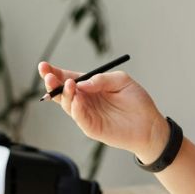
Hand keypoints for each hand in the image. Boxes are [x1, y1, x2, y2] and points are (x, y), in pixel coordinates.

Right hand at [37, 61, 168, 159]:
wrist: (150, 124)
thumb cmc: (137, 102)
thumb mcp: (121, 81)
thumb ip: (102, 79)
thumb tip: (82, 83)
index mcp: (89, 87)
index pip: (67, 78)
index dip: (54, 73)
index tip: (44, 66)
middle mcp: (84, 100)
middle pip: (61, 91)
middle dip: (52, 83)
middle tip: (48, 75)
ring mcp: (86, 114)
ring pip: (67, 104)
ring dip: (64, 94)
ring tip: (69, 84)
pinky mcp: (92, 127)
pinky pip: (79, 117)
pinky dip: (76, 108)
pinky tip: (77, 99)